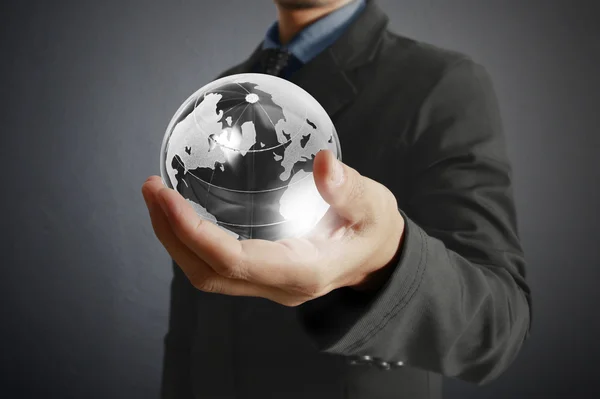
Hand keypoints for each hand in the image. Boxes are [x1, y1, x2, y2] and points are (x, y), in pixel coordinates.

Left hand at [141, 150, 404, 306]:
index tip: (167, 197)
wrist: (376, 257)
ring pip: (206, 274)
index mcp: (302, 272)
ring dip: (175, 238)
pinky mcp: (261, 274)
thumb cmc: (373, 229)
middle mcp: (278, 286)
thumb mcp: (374, 206)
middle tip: (151, 189)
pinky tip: (182, 210)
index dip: (195, 233)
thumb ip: (350, 189)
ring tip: (157, 197)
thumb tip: (323, 161)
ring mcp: (267, 284)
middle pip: (208, 274)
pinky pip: (215, 264)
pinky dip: (191, 239)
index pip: (234, 261)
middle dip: (172, 235)